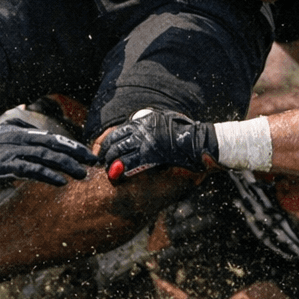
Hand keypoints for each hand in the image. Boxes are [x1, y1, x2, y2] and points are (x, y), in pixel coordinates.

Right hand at [0, 121, 99, 187]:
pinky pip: (32, 170)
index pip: (55, 139)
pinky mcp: (7, 165)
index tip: (90, 155)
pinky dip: (48, 175)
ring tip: (82, 175)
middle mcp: (22, 139)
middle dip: (77, 155)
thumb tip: (38, 134)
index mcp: (24, 133)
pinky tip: (60, 183)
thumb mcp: (4, 133)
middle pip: (56, 146)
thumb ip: (22, 131)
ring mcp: (15, 151)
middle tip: (95, 164)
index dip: (74, 147)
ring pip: (48, 157)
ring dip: (67, 166)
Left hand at [101, 109, 218, 181]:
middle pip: (114, 143)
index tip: (102, 152)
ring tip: (110, 173)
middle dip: (106, 156)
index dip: (105, 144)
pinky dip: (123, 171)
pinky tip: (119, 177)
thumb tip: (134, 134)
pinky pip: (131, 163)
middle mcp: (141, 130)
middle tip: (103, 165)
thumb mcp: (162, 121)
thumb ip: (147, 127)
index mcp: (142, 121)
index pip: (116, 132)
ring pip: (120, 154)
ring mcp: (145, 141)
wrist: (196, 140)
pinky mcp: (151, 154)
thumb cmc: (183, 132)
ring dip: (112, 165)